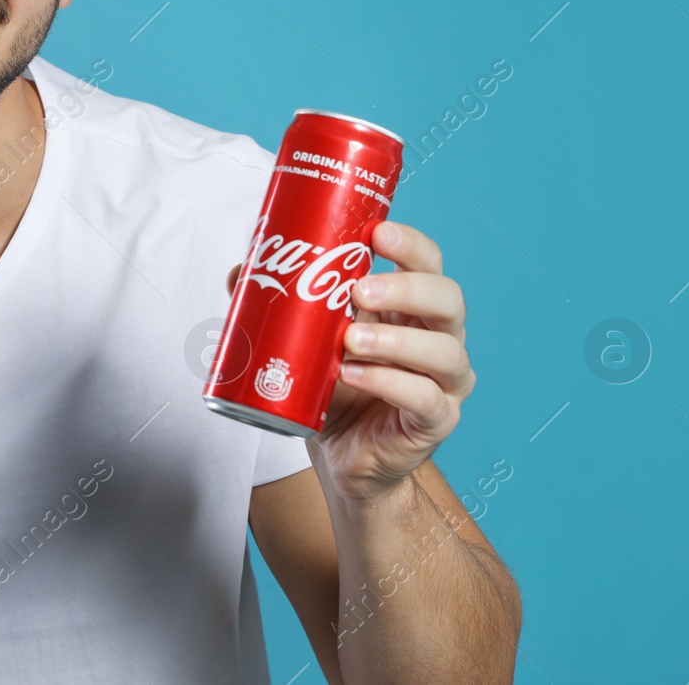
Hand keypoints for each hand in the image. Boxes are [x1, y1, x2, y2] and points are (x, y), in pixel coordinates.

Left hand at [225, 219, 473, 507]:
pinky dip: (390, 383)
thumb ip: (280, 304)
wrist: (340, 455)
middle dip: (406, 288)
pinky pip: (426, 399)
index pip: (429, 263)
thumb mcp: (307, 340)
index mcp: (412, 308)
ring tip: (349, 340)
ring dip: (396, 340)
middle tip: (358, 290)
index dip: (410, 244)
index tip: (376, 233)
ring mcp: (445, 382)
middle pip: (449, 299)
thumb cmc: (332, 388)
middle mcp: (439, 338)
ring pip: (445, 351)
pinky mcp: (436, 421)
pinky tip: (354, 375)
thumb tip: (239, 271)